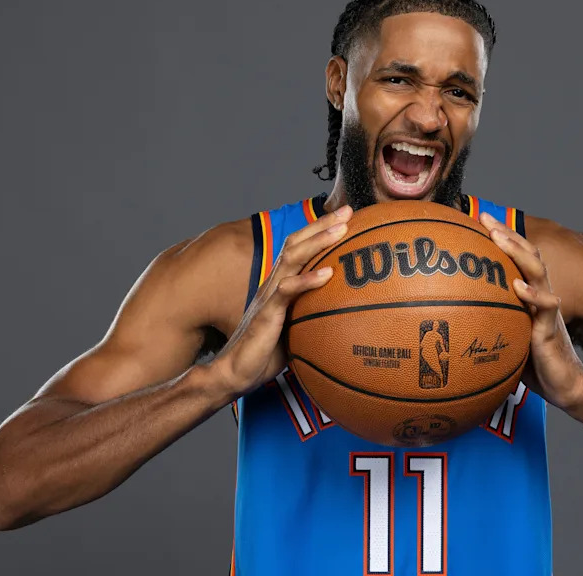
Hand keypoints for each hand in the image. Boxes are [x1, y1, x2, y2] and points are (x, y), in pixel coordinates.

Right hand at [211, 205, 352, 399]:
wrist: (235, 373)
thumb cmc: (265, 355)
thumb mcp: (296, 330)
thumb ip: (312, 315)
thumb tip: (345, 315)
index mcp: (280, 285)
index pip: (300, 249)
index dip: (319, 231)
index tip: (345, 218)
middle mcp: (273, 284)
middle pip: (297, 244)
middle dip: (322, 224)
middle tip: (348, 210)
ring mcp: (268, 296)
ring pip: (292, 259)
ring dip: (318, 241)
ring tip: (341, 229)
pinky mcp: (267, 314)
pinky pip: (287, 292)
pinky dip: (308, 280)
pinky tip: (327, 273)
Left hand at [479, 212, 582, 428]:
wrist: (567, 389)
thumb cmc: (536, 367)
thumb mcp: (505, 341)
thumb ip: (486, 327)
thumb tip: (448, 324)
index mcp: (528, 298)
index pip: (515, 260)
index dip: (500, 239)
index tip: (477, 220)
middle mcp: (539, 298)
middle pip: (526, 256)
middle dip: (507, 234)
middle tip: (485, 218)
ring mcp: (546, 312)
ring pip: (537, 273)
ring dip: (518, 253)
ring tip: (500, 238)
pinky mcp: (551, 330)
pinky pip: (545, 307)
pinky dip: (532, 295)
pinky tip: (518, 286)